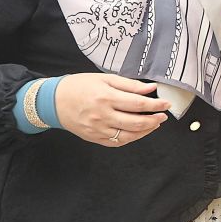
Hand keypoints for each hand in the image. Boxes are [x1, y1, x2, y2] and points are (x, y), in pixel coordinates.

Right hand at [55, 73, 170, 146]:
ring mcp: (98, 129)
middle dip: (154, 120)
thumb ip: (129, 85)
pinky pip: (117, 142)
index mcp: (106, 97)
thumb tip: (151, 88)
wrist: (54, 101)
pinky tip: (139, 132)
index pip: (138, 104)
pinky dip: (131, 138)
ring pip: (129, 136)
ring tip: (155, 124)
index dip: (155, 105)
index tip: (166, 104)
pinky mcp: (94, 138)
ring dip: (146, 131)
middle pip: (136, 122)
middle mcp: (102, 115)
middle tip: (164, 116)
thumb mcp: (104, 78)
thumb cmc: (80, 86)